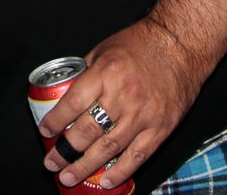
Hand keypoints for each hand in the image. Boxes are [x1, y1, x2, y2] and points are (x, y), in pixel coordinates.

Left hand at [39, 18, 202, 188]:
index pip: (73, 103)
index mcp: (105, 73)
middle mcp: (123, 96)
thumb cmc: (142, 44)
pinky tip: (105, 181)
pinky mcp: (161, 127)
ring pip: (109, 148)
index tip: (45, 132)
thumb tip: (68, 95)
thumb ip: (87, 73)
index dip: (56, 121)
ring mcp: (143, 114)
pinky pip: (137, 155)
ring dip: (86, 166)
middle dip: (65, 151)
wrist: (181, 45)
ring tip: (68, 177)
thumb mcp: (104, 49)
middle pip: (87, 130)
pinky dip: (120, 171)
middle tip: (52, 163)